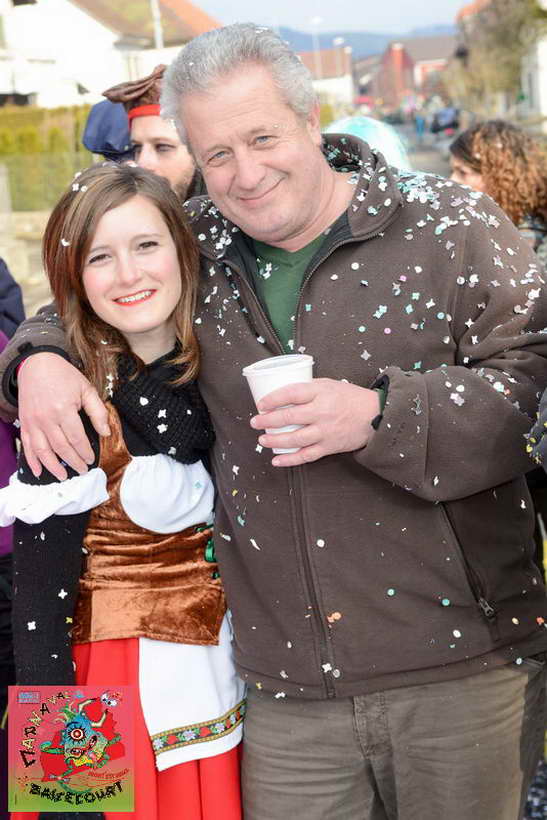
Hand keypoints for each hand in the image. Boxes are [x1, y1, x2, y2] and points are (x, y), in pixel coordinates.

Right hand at [18, 353, 109, 479]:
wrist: (36, 364)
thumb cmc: (63, 375)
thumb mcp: (86, 389)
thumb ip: (98, 412)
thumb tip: (105, 433)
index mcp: (64, 409)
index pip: (77, 438)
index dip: (84, 452)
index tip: (91, 459)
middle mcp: (47, 418)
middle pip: (61, 447)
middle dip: (73, 462)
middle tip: (82, 470)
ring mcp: (33, 422)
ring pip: (43, 451)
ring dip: (53, 467)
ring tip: (63, 476)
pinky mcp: (25, 423)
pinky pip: (27, 446)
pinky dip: (32, 461)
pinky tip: (39, 471)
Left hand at [250, 378, 379, 466]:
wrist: (375, 416)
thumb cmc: (350, 398)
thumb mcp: (329, 384)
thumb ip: (308, 388)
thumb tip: (283, 394)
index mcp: (321, 392)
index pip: (291, 393)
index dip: (273, 399)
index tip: (261, 403)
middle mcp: (322, 412)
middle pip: (289, 417)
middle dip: (268, 421)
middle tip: (255, 422)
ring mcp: (325, 431)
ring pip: (295, 439)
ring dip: (275, 441)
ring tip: (263, 440)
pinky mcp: (329, 447)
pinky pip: (306, 456)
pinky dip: (290, 460)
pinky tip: (277, 460)